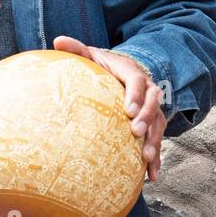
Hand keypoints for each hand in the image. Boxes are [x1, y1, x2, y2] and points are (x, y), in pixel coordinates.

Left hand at [52, 35, 165, 180]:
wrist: (121, 72)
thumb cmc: (102, 66)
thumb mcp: (91, 56)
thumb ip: (77, 49)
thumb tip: (57, 40)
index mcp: (131, 73)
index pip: (137, 81)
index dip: (136, 94)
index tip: (128, 109)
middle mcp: (147, 90)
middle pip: (154, 103)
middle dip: (147, 118)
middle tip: (135, 131)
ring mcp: (152, 109)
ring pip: (158, 124)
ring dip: (154, 141)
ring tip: (146, 157)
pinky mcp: (152, 125)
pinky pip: (156, 140)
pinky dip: (156, 159)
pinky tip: (151, 176)